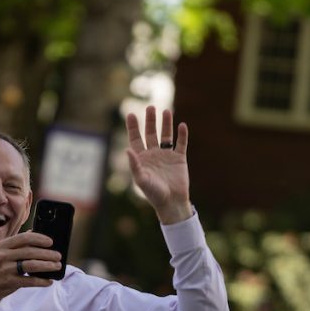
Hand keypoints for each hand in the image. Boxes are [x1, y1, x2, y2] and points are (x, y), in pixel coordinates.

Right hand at [0, 231, 62, 299]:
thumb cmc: (0, 265)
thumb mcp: (4, 250)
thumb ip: (19, 242)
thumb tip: (35, 232)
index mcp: (3, 245)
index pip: (24, 238)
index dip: (39, 239)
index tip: (51, 242)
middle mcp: (3, 255)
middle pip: (30, 252)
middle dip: (47, 254)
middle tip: (58, 256)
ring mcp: (6, 269)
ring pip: (31, 265)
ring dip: (47, 266)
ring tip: (56, 266)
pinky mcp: (10, 282)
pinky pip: (29, 281)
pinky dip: (41, 281)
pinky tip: (49, 281)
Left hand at [126, 106, 191, 223]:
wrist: (172, 202)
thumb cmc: (154, 193)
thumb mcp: (141, 179)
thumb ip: (134, 164)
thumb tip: (127, 150)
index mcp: (142, 159)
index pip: (136, 139)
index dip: (133, 127)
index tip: (130, 114)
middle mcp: (153, 155)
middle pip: (150, 134)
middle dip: (150, 121)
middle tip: (150, 108)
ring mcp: (167, 155)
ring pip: (166, 136)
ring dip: (166, 124)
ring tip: (166, 111)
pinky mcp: (179, 158)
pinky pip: (181, 143)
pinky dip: (182, 135)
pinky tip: (182, 126)